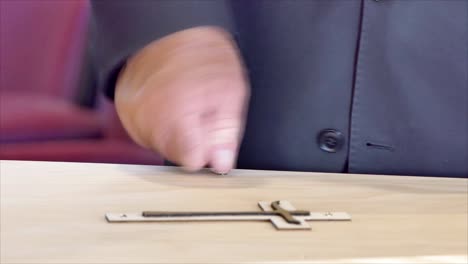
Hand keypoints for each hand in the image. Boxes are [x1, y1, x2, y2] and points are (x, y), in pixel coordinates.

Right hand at [114, 26, 249, 173]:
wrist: (167, 31)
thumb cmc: (202, 56)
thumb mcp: (230, 92)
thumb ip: (226, 133)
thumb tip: (222, 164)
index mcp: (177, 117)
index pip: (193, 162)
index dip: (208, 151)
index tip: (212, 138)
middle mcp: (148, 120)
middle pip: (176, 156)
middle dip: (193, 141)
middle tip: (200, 112)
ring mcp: (132, 117)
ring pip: (161, 146)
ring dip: (176, 133)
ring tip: (183, 104)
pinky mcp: (124, 112)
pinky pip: (146, 133)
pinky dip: (159, 125)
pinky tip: (168, 103)